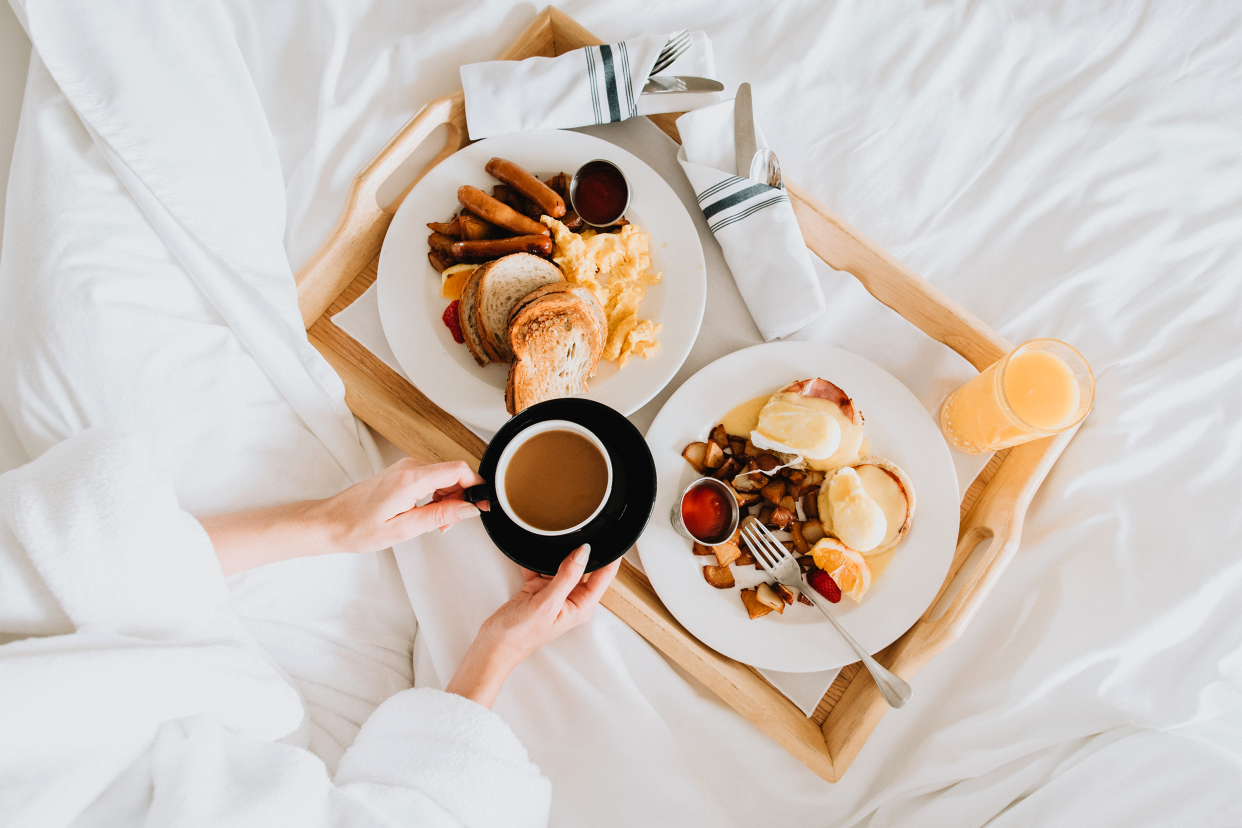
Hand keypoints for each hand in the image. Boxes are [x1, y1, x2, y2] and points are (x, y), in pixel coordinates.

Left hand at [311, 458, 488, 554]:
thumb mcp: (404, 529)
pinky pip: (432, 478)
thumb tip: (470, 508)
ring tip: (436, 523)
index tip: (483, 504)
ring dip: (449, 499)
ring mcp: (406, 467)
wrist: (332, 522)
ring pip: (445, 476)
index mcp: (410, 478)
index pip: (458, 469)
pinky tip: (427, 513)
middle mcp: (409, 466)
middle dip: (462, 498)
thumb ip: (441, 516)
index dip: (477, 486)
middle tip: (450, 524)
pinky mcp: (403, 472)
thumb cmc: (358, 527)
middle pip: (455, 473)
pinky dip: (438, 496)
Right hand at [445, 545, 620, 707]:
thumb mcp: (547, 603)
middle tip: (578, 531)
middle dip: (580, 551)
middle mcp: (571, 598)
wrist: (493, 644)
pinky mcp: (538, 589)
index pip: (604, 576)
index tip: (612, 536)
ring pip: (561, 564)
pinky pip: (541, 568)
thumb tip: (584, 553)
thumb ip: (567, 576)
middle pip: (584, 567)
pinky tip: (532, 553)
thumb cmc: (520, 635)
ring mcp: (554, 593)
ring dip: (556, 555)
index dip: (611, 556)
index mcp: (581, 605)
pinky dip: (536, 561)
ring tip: (553, 540)